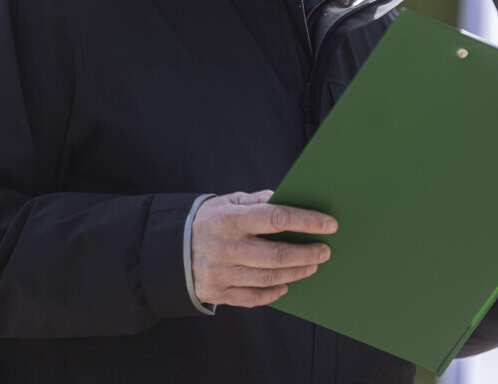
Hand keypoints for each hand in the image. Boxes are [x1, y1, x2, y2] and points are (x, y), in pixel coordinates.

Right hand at [191, 190, 336, 306]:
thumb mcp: (228, 201)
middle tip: (325, 251)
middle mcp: (226, 247)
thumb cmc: (207, 220)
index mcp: (231, 218)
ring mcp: (221, 272)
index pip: (276, 218)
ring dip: (296, 271)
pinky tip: (287, 283)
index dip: (306, 221)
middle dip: (307, 253)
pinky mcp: (217, 292)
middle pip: (277, 254)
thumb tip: (287, 199)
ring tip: (312, 265)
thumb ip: (257, 200)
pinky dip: (273, 292)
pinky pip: (252, 297)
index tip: (329, 224)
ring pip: (269, 277)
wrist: (167, 248)